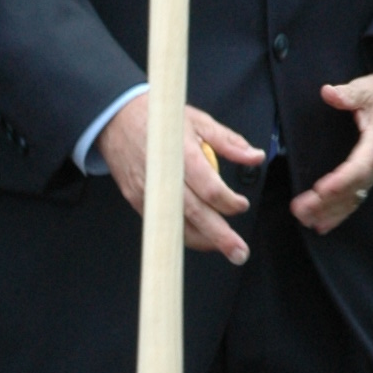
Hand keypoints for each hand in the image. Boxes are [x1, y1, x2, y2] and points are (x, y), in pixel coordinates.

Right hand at [98, 98, 263, 265]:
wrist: (117, 119)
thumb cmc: (160, 121)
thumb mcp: (199, 122)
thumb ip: (229, 142)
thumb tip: (255, 156)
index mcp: (183, 155)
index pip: (210, 189)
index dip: (229, 202)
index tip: (241, 205)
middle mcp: (165, 177)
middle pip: (196, 214)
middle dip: (220, 236)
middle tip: (239, 252)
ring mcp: (148, 191)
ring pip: (176, 225)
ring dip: (202, 241)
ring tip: (222, 247)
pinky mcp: (137, 199)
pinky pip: (161, 223)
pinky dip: (181, 232)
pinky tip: (198, 236)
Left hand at [291, 72, 372, 231]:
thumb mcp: (371, 89)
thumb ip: (350, 93)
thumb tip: (329, 92)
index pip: (360, 166)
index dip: (341, 180)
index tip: (320, 190)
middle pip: (353, 188)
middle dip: (326, 202)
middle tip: (300, 209)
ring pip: (354, 198)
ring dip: (329, 213)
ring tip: (305, 220)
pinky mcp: (371, 176)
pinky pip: (356, 199)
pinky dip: (339, 214)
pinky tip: (321, 225)